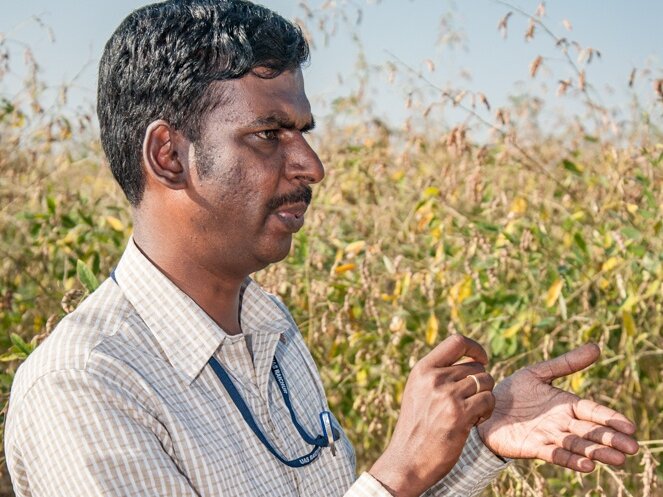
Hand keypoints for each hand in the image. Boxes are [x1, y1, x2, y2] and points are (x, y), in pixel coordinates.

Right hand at [370, 335, 494, 496]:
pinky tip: (475, 421)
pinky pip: (489, 399)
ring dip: (485, 397)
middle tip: (472, 401)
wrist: (407, 460)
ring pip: (486, 382)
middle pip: (476, 367)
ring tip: (473, 412)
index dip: (475, 348)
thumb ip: (438, 373)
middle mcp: (434, 378)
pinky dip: (487, 410)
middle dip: (481, 382)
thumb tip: (471, 360)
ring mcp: (446, 395)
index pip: (456, 341)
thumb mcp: (418, 391)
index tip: (481, 359)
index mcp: (422, 369)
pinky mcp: (459, 414)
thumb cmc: (416, 427)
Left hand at [477, 343, 638, 471]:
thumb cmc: (513, 391)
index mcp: (566, 404)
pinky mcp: (535, 448)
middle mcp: (562, 422)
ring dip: (597, 453)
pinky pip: (556, 455)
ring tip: (617, 459)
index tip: (629, 426)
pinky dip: (571, 460)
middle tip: (631, 448)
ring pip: (578, 445)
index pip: (593, 411)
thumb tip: (596, 347)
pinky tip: (586, 466)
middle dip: (611, 439)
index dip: (610, 418)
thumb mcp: (537, 373)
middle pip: (591, 431)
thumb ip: (565, 364)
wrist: (485, 407)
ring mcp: (550, 436)